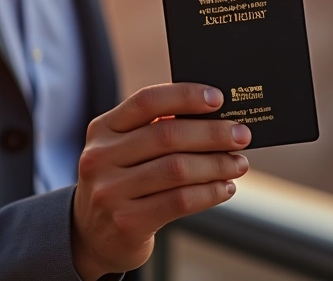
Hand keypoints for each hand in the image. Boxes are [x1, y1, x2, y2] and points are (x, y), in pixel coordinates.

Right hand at [70, 83, 250, 278]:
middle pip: (168, 135)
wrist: (90, 237)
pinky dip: (210, 192)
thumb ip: (155, 131)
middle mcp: (101, 157)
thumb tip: (214, 117)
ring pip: (178, 169)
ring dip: (217, 164)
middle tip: (242, 135)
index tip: (218, 98)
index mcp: (103, 129)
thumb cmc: (121, 184)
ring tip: (238, 164)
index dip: (185, 96)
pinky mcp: (126, 222)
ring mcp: (110, 191)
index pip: (147, 101)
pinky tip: (225, 188)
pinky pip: (180, 201)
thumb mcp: (124, 151)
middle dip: (213, 133)